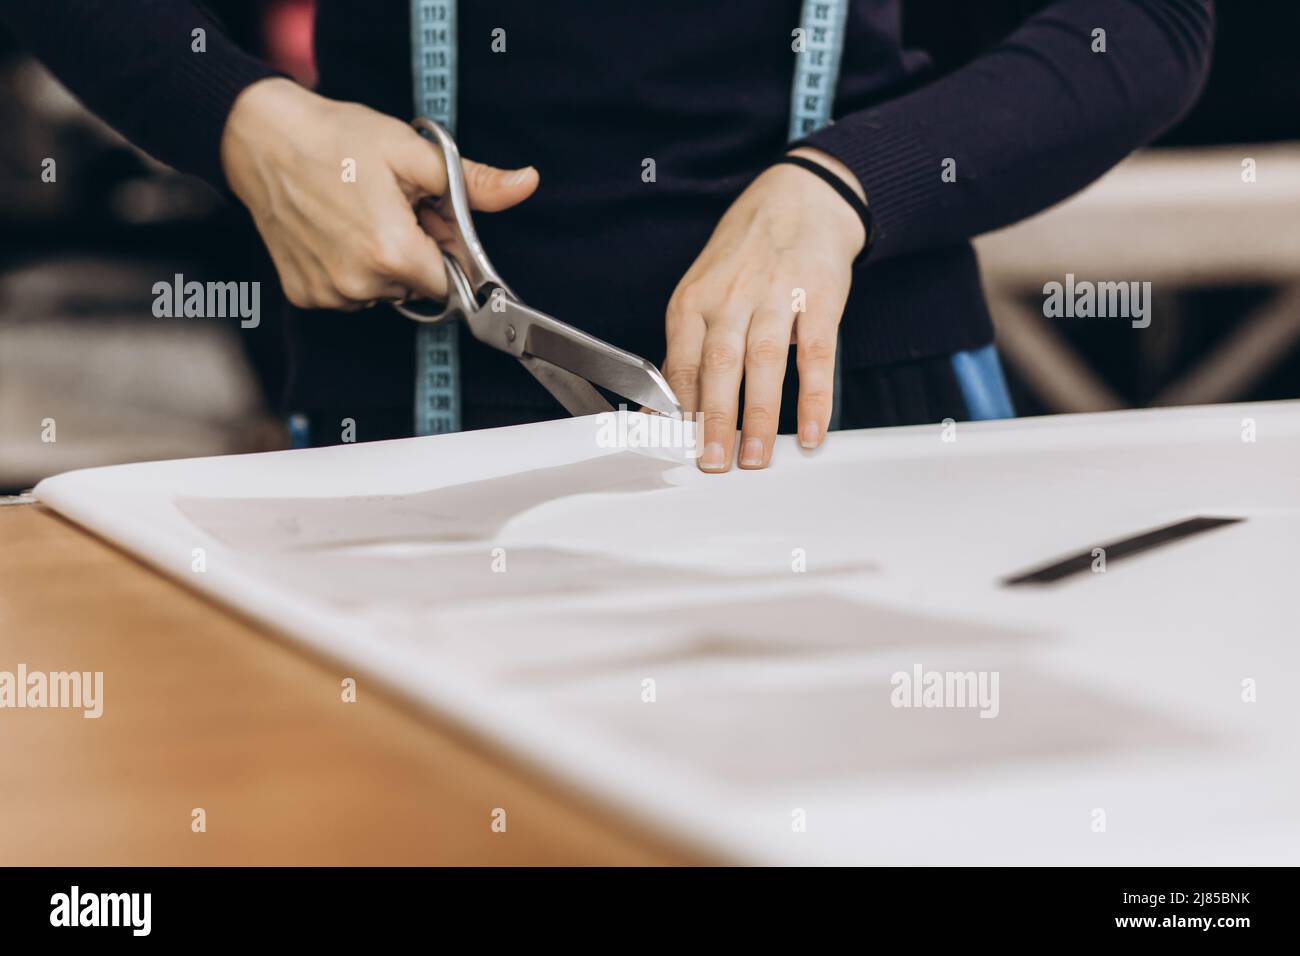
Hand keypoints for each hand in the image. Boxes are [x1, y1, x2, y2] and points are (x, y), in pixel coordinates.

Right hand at [220, 78, 538, 309]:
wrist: (260, 138)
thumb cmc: (336, 139)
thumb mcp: (413, 153)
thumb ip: (474, 182)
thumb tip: (526, 184)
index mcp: (392, 254)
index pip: (450, 284)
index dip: (448, 253)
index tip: (432, 224)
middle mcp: (359, 284)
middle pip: (417, 288)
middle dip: (416, 254)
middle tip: (393, 208)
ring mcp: (329, 294)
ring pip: (383, 292)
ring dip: (383, 263)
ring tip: (360, 215)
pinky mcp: (304, 295)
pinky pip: (348, 293)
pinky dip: (350, 269)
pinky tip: (336, 232)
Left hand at [663, 147, 865, 470]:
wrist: (800, 198)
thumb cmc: (746, 255)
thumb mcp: (704, 292)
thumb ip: (689, 350)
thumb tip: (666, 412)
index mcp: (694, 301)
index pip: (679, 363)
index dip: (678, 409)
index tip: (677, 447)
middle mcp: (731, 298)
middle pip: (718, 366)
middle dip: (715, 420)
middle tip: (714, 462)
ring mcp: (776, 297)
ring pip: (763, 363)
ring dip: (760, 416)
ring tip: (756, 458)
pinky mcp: (818, 299)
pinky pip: (815, 355)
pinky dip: (813, 398)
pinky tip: (811, 431)